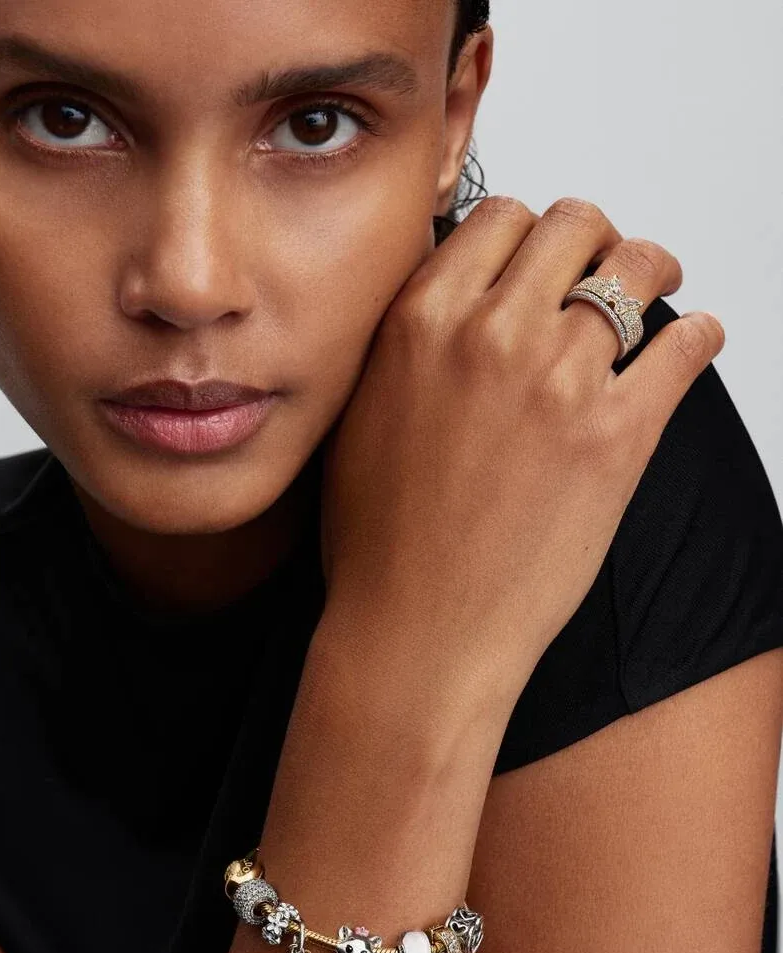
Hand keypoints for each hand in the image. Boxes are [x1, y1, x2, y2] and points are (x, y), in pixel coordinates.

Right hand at [318, 197, 724, 712]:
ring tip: (658, 287)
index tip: (542, 255)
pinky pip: (685, 345)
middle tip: (604, 266)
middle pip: (573, 226)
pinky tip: (690, 343)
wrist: (415, 631)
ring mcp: (558, 381)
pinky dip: (696, 336)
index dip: (528, 231)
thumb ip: (407, 343)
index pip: (499, 217)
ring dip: (652, 271)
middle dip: (593, 240)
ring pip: (636, 269)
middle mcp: (491, 333)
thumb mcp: (361, 415)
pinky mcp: (618, 436)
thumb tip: (454, 303)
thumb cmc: (378, 542)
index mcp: (419, 321)